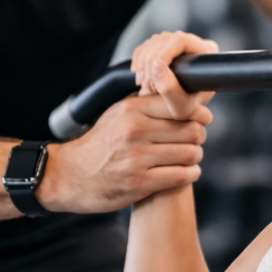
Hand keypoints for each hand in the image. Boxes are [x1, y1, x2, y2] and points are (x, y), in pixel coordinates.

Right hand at [38, 91, 211, 214]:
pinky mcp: (139, 183)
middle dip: (199, 136)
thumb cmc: (99, 143)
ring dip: (196, 156)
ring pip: (190, 153)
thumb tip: (176, 89)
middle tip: (197, 140)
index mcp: (131, 109)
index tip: (202, 119)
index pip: (181, 104)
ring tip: (190, 157)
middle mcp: (135, 130)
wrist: (69, 175)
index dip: (198, 113)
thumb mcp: (116, 113)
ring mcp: (137, 158)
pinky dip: (191, 174)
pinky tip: (187, 172)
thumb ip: (145, 102)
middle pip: (191, 129)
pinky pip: (182, 175)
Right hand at [131, 31, 219, 120]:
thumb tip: (156, 66)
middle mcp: (194, 44)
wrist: (186, 110)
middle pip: (162, 40)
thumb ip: (170, 89)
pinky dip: (138, 61)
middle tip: (147, 86)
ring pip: (152, 42)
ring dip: (142, 64)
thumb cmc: (190, 110)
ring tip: (145, 86)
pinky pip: (145, 46)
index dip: (163, 53)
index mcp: (205, 52)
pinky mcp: (164, 48)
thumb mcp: (182, 106)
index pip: (179, 40)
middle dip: (149, 63)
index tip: (155, 72)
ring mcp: (177, 44)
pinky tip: (141, 78)